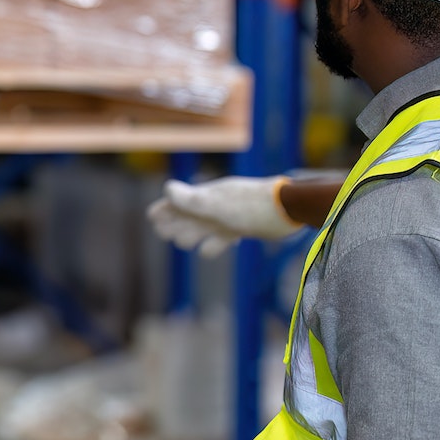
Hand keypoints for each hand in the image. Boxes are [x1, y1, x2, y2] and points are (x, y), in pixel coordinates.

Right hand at [146, 178, 301, 257]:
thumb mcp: (218, 205)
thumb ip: (193, 200)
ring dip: (193, 236)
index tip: (152, 219)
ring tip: (182, 242)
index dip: (165, 210)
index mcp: (206, 197)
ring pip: (203, 228)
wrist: (287, 209)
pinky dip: (214, 244)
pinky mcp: (242, 228)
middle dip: (175, 224)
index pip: (178, 202)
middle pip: (188, 216)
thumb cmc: (251, 206)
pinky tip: (210, 250)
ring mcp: (228, 217)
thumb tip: (167, 189)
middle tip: (163, 233)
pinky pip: (222, 238)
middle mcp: (214, 206)